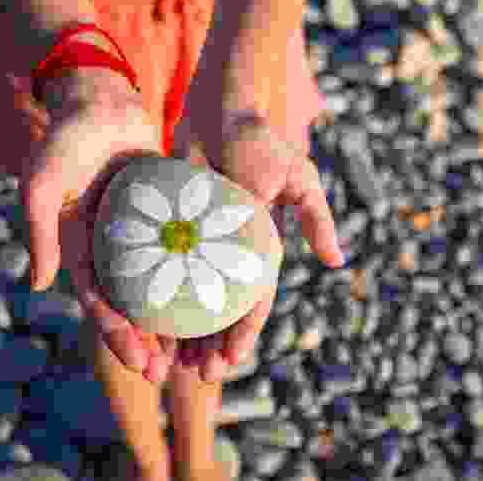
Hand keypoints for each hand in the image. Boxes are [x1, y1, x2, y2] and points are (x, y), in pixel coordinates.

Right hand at [0, 56, 175, 384]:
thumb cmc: (68, 140)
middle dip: (148, 342)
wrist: (101, 102)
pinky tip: (217, 297)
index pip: (101, 304)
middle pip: (132, 305)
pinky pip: (183, 252)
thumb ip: (40, 230)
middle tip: (171, 372)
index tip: (141, 363)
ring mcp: (140, 235)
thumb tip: (37, 285)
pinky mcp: (165, 216)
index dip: (119, 336)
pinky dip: (195, 276)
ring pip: (160, 287)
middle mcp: (112, 249)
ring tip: (195, 351)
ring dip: (173, 320)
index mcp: (81, 250)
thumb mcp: (43, 183)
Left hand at [171, 27, 344, 382]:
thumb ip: (315, 218)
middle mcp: (232, 252)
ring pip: (192, 298)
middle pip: (222, 309)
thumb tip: (336, 262)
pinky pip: (166, 270)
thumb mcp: (298, 177)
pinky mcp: (176, 229)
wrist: (220, 108)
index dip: (244, 334)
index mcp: (261, 248)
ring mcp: (203, 244)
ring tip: (172, 363)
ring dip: (186, 332)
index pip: (253, 301)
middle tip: (197, 375)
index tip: (229, 364)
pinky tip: (146, 321)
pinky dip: (159, 296)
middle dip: (213, 344)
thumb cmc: (261, 141)